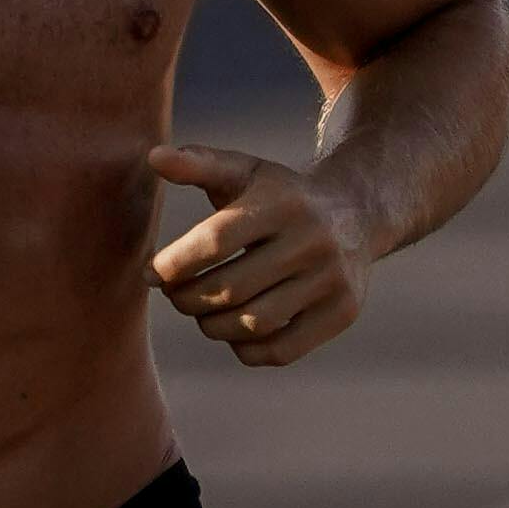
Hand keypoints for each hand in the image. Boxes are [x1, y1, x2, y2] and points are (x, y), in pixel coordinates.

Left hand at [150, 141, 366, 362]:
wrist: (356, 214)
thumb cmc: (281, 196)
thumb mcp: (244, 171)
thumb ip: (198, 165)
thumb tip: (154, 157)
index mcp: (281, 202)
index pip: (215, 241)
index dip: (174, 264)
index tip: (152, 274)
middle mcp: (312, 240)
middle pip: (230, 288)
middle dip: (187, 299)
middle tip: (174, 296)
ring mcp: (332, 279)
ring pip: (252, 323)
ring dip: (211, 326)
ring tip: (202, 312)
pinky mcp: (342, 312)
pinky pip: (281, 350)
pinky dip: (246, 349)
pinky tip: (234, 332)